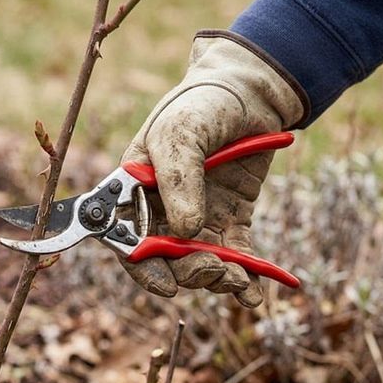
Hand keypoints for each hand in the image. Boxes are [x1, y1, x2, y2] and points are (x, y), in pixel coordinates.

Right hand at [118, 31, 307, 306]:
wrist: (252, 90)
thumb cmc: (201, 104)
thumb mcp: (180, 133)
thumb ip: (179, 181)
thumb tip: (187, 232)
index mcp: (135, 191)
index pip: (128, 239)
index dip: (143, 266)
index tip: (167, 285)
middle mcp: (162, 210)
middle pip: (167, 259)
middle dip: (188, 272)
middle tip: (213, 269)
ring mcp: (198, 215)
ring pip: (200, 262)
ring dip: (217, 278)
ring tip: (239, 279)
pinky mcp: (232, 218)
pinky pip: (234, 254)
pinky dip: (245, 276)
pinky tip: (254, 292)